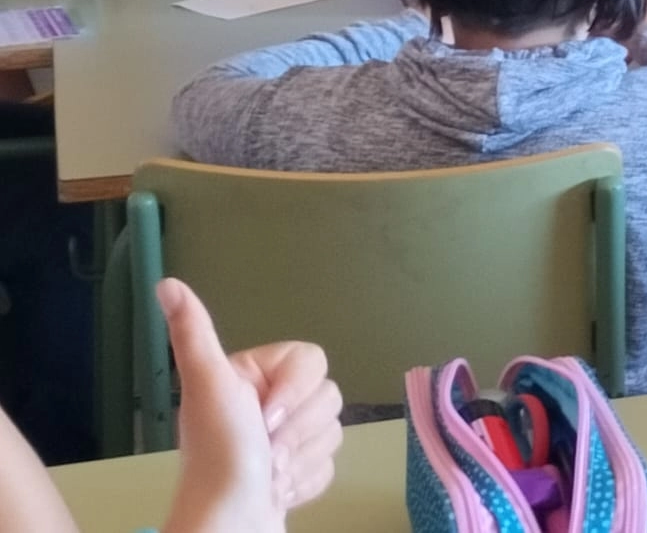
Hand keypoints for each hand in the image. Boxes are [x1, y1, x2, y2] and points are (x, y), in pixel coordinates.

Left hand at [158, 279, 342, 532]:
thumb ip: (195, 333)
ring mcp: (286, 439)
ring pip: (333, 431)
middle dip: (298, 431)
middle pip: (329, 396)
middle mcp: (269, 404)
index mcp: (252, 378)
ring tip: (267, 474)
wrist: (229, 526)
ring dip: (300, 459)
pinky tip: (277, 490)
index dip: (296, 391)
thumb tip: (167, 284)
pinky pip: (330, 464)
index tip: (265, 417)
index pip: (311, 360)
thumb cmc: (219, 456)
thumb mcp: (207, 387)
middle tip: (265, 449)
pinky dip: (305, 482)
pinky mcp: (299, 471)